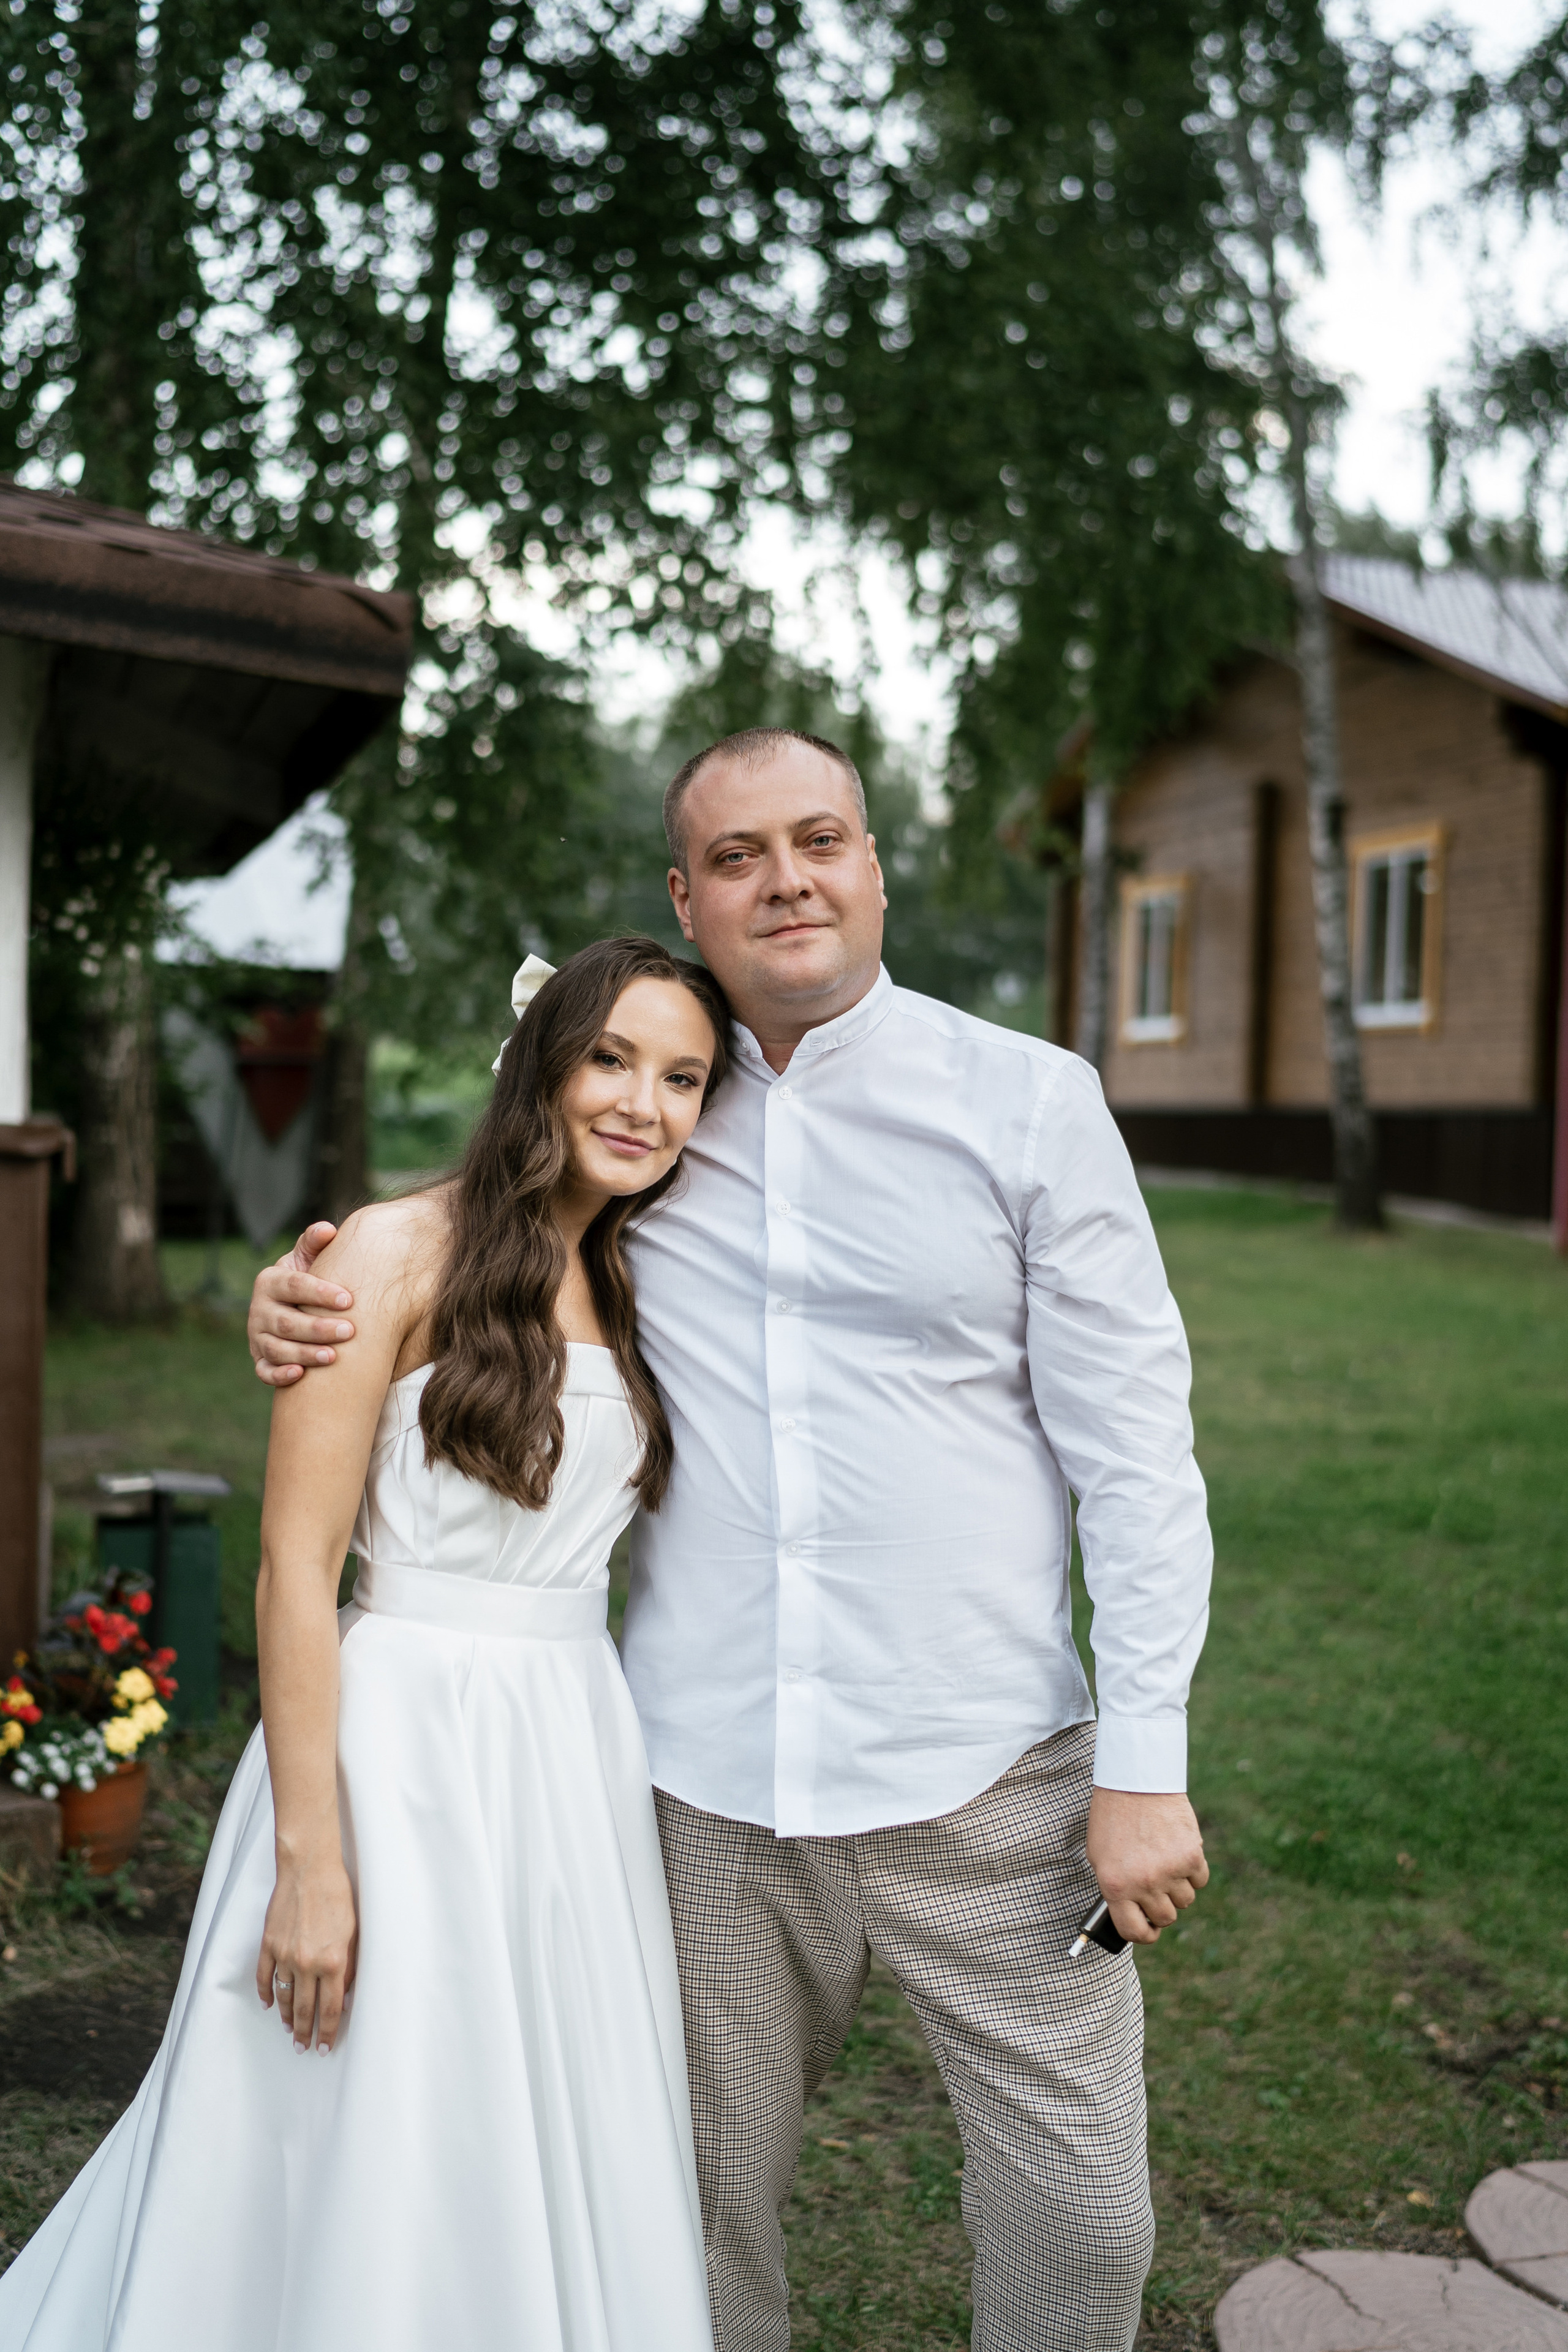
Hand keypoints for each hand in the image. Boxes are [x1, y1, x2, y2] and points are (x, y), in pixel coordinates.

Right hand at [248, 1223, 355, 1386]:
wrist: (294, 1306)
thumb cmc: (309, 1280)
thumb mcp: (309, 1258)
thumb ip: (315, 1243)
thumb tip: (328, 1229)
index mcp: (270, 1281)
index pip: (293, 1286)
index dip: (319, 1293)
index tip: (348, 1300)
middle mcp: (259, 1309)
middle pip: (286, 1322)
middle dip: (318, 1328)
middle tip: (349, 1331)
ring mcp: (258, 1336)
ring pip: (277, 1349)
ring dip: (304, 1353)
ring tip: (333, 1356)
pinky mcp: (260, 1359)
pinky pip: (264, 1371)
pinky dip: (278, 1375)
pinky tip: (299, 1374)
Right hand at [257, 1852, 357, 2053]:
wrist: (309, 1868)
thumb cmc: (338, 1895)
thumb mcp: (354, 1933)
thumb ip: (349, 1967)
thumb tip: (345, 1996)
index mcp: (333, 1962)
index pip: (331, 2008)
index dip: (328, 2031)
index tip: (324, 2047)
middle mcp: (307, 1963)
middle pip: (304, 2009)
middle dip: (305, 2032)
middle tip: (303, 2048)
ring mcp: (285, 1954)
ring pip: (284, 1997)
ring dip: (286, 2017)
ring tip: (289, 2031)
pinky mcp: (269, 1944)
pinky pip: (265, 1976)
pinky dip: (266, 1993)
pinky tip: (268, 2005)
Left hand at [1086, 1787, 1207, 1945]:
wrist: (1134, 1781)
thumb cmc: (1113, 1817)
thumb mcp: (1100, 1856)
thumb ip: (1116, 1888)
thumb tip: (1133, 1915)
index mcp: (1115, 1887)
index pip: (1133, 1931)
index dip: (1144, 1934)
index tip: (1148, 1929)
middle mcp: (1143, 1884)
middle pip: (1165, 1918)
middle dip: (1162, 1907)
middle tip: (1158, 1889)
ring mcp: (1169, 1871)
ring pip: (1185, 1901)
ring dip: (1178, 1888)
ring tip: (1166, 1863)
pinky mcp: (1191, 1856)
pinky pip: (1200, 1880)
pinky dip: (1194, 1871)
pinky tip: (1180, 1853)